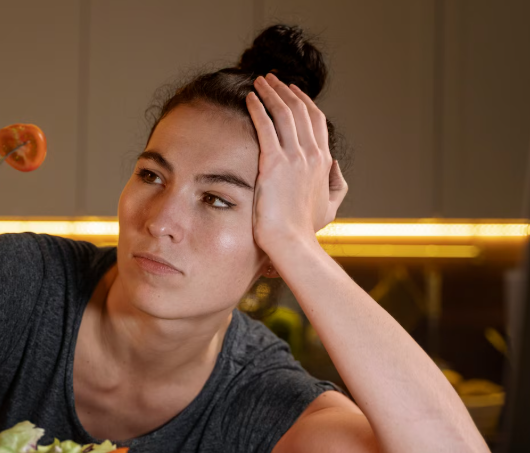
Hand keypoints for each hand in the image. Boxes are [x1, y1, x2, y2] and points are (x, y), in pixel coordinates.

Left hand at [246, 73, 347, 252]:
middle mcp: (312, 155)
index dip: (303, 101)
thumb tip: (335, 167)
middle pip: (300, 111)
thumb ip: (336, 184)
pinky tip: (249, 98)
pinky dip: (258, 109)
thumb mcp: (330, 206)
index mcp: (323, 162)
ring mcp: (294, 158)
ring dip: (271, 92)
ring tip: (259, 80)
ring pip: (284, 113)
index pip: (315, 121)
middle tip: (271, 78)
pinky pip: (266, 127)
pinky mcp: (274, 164)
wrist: (291, 242)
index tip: (291, 90)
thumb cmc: (305, 229)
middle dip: (285, 90)